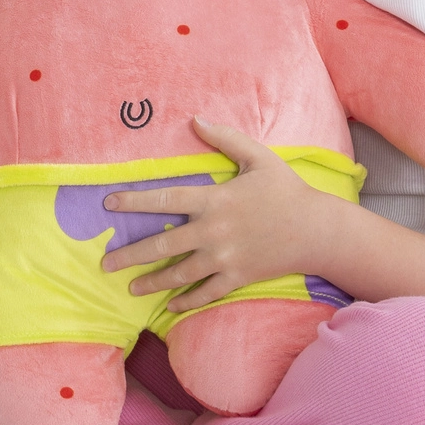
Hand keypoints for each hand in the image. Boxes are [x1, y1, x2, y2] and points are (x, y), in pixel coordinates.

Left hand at [99, 119, 330, 314]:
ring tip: (129, 286)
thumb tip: (195, 118)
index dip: (134, 201)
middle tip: (105, 263)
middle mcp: (215, 231)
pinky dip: (187, 301)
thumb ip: (225, 138)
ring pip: (180, 274)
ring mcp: (225, 258)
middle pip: (163, 244)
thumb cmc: (286, 190)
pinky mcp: (238, 278)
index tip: (109, 204)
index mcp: (215, 200)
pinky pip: (207, 293)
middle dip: (130, 254)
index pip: (165, 200)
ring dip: (152, 281)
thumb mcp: (259, 157)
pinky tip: (170, 306)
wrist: (318, 231)